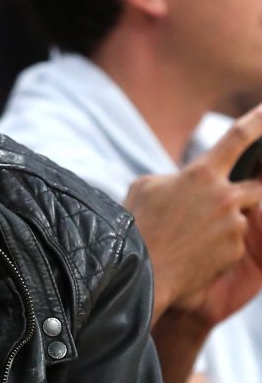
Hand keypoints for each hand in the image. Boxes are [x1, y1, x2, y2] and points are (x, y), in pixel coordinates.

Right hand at [124, 104, 261, 323]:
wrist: (140, 268)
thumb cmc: (139, 223)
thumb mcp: (147, 186)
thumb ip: (175, 177)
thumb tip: (184, 180)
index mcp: (202, 173)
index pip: (239, 138)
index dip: (259, 120)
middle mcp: (225, 196)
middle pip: (258, 186)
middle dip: (249, 191)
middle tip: (228, 201)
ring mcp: (233, 225)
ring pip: (240, 217)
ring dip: (222, 223)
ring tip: (190, 236)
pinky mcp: (235, 251)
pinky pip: (233, 243)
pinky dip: (218, 246)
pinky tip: (193, 253)